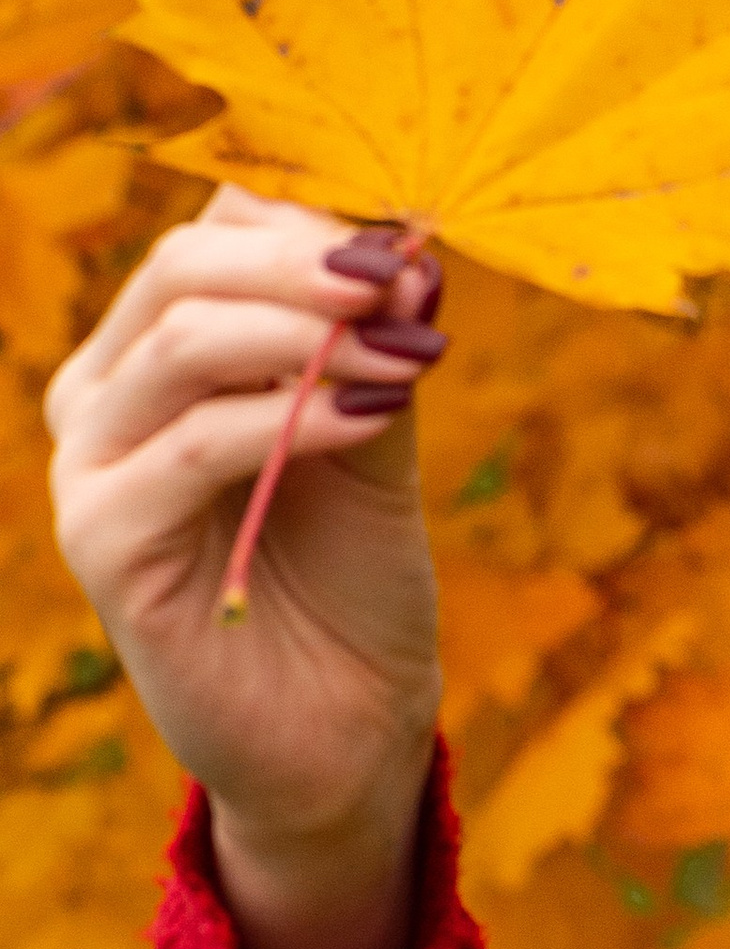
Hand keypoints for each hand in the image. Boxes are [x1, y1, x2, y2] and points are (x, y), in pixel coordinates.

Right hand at [48, 186, 446, 948]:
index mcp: (157, 351)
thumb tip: (412, 248)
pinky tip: (375, 418)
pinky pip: (198, 445)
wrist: (345, 731)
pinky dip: (295, 418)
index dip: (316, 217)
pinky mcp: (105, 542)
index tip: (419, 242)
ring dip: (312, 334)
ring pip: (185, 341)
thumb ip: (375, 348)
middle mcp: (104, 394)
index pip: (213, 228)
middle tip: (410, 284)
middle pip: (187, 265)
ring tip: (409, 356)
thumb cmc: (355, 582)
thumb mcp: (377, 437)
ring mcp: (91, 466)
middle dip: (312, 264)